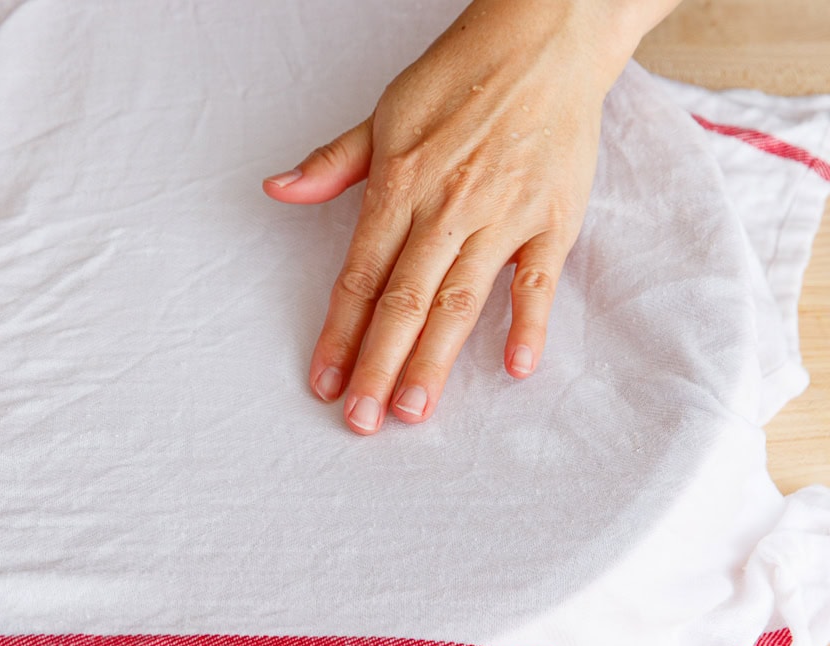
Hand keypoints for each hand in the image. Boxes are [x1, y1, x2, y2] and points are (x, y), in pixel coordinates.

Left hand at [264, 0, 662, 433]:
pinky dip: (528, 322)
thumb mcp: (384, 112)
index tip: (323, 381)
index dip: (338, 334)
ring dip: (434, 359)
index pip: (359, 277)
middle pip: (403, 301)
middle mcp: (446, 207)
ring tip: (413, 411)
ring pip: (460, 299)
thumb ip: (333, 163)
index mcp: (399, 184)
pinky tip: (512, 367)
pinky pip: (538, 279)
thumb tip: (278, 189)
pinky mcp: (553, 218)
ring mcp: (502, 215)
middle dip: (378, 366)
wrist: (544, 38)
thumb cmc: (460, 76)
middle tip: (361, 421)